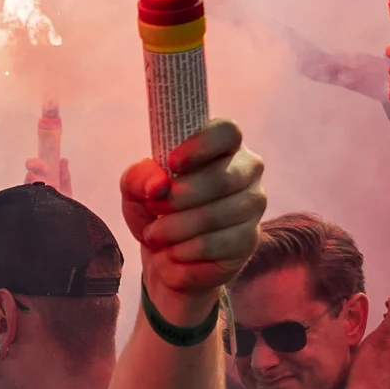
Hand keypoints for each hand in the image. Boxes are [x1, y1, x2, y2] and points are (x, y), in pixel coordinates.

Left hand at [121, 118, 266, 308]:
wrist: (168, 257)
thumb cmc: (157, 212)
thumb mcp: (136, 191)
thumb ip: (138, 177)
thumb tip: (159, 184)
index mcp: (223, 146)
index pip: (227, 132)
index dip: (200, 145)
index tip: (172, 163)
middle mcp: (248, 171)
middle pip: (222, 178)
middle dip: (178, 198)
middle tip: (154, 208)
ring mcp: (253, 205)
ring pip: (216, 215)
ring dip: (175, 228)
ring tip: (155, 234)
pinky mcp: (249, 240)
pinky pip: (216, 245)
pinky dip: (185, 251)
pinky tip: (174, 251)